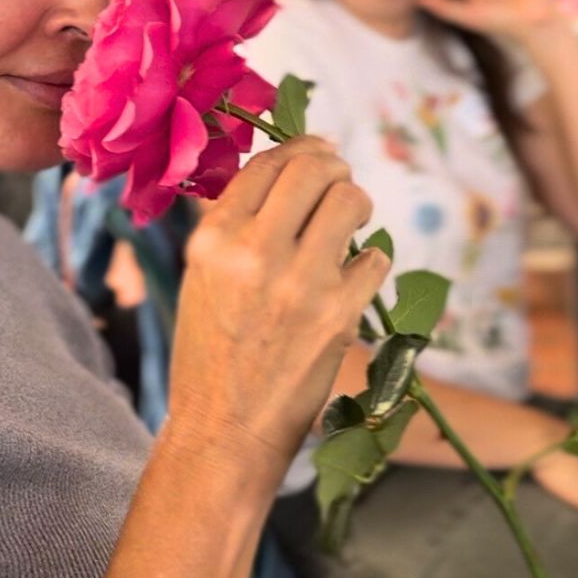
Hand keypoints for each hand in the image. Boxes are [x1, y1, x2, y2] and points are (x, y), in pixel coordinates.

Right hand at [167, 136, 389, 480]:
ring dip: (358, 204)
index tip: (319, 151)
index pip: (267, 163)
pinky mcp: (338, 314)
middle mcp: (254, 251)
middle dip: (335, 167)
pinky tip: (355, 277)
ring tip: (352, 223)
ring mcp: (300, 282)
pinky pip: (375, 259)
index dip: (301, 148)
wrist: (223, 429)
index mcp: (214, 238)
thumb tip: (282, 172)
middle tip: (340, 182)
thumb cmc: (209, 352)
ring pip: (350, 200)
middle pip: (313, 168)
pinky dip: (371, 262)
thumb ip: (235, 223)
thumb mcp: (201, 274)